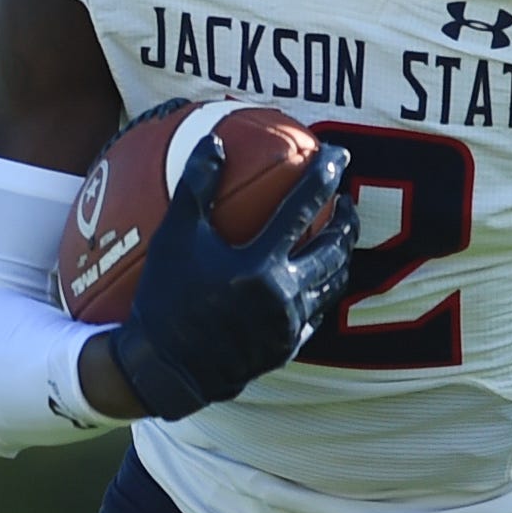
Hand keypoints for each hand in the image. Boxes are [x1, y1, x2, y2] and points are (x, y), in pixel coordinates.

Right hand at [110, 133, 357, 419]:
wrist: (164, 370)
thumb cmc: (164, 299)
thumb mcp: (174, 238)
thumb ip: (196, 186)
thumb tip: (216, 142)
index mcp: (260, 263)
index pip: (303, 207)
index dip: (324, 176)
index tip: (338, 155)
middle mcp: (284, 294)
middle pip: (333, 249)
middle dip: (347, 221)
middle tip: (346, 202)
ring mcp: (288, 325)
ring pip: (332, 284)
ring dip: (341, 257)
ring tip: (339, 239)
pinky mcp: (285, 348)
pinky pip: (316, 314)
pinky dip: (323, 292)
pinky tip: (319, 282)